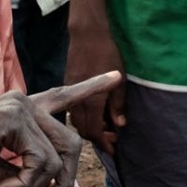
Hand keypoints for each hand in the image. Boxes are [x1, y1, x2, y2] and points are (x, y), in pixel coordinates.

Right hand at [0, 76, 121, 186]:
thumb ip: (28, 169)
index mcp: (20, 109)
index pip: (62, 96)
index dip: (90, 87)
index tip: (116, 77)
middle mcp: (24, 102)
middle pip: (72, 144)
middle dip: (65, 183)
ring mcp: (20, 106)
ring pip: (57, 158)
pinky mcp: (13, 118)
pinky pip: (40, 163)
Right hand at [65, 26, 127, 153]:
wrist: (87, 36)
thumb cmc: (108, 55)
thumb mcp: (120, 82)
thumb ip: (118, 105)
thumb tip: (119, 126)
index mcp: (91, 102)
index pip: (95, 132)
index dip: (105, 143)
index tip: (114, 151)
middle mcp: (77, 102)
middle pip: (83, 130)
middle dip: (98, 138)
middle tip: (113, 138)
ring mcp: (70, 93)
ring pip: (76, 121)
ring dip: (90, 127)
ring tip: (106, 125)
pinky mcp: (67, 86)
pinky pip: (72, 110)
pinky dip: (83, 117)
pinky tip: (95, 112)